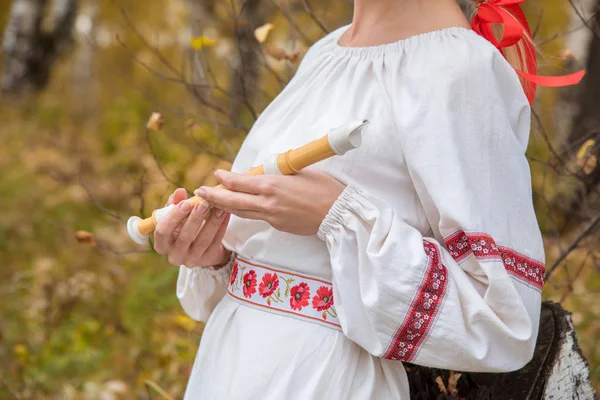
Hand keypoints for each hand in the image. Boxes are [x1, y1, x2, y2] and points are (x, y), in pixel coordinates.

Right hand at [153, 188, 231, 266]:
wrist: (199, 246)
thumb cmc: (182, 226)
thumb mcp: (176, 216)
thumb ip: (175, 203)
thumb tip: (180, 192)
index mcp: (161, 244)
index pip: (162, 231)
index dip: (174, 217)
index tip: (186, 203)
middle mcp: (174, 255)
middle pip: (184, 237)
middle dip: (195, 218)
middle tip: (204, 203)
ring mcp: (191, 260)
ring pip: (203, 240)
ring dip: (212, 222)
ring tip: (220, 207)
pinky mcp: (207, 259)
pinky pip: (216, 242)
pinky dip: (222, 227)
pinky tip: (226, 213)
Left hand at [195, 169, 344, 235]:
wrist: (338, 214)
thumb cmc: (323, 187)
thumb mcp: (298, 173)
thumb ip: (276, 174)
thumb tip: (262, 174)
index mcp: (272, 185)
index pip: (240, 182)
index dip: (225, 178)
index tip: (216, 173)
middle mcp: (268, 203)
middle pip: (233, 202)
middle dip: (214, 197)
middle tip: (200, 192)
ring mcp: (272, 217)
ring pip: (242, 212)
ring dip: (226, 207)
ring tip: (214, 201)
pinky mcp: (278, 226)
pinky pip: (258, 217)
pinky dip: (247, 211)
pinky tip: (242, 207)